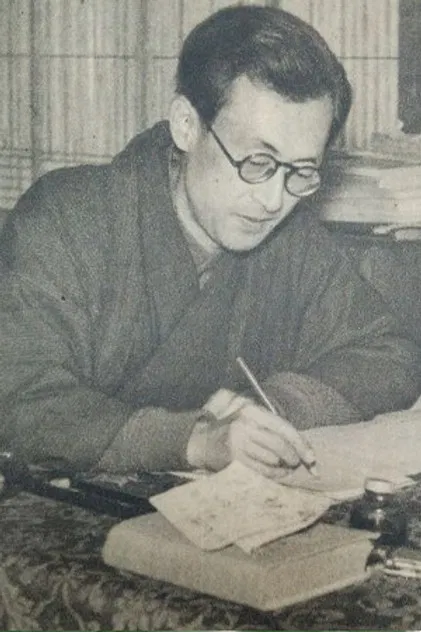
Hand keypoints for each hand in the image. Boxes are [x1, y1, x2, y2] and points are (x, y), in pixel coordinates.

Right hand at [190, 389, 315, 477]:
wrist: (203, 440)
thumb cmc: (235, 430)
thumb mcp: (253, 420)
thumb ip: (274, 429)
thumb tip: (303, 448)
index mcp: (254, 411)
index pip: (285, 427)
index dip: (302, 444)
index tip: (313, 458)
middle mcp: (246, 423)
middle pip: (280, 444)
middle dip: (295, 457)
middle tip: (298, 464)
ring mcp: (239, 441)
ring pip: (273, 458)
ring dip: (284, 466)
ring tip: (286, 467)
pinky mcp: (234, 457)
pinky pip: (262, 469)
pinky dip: (275, 473)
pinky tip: (279, 473)